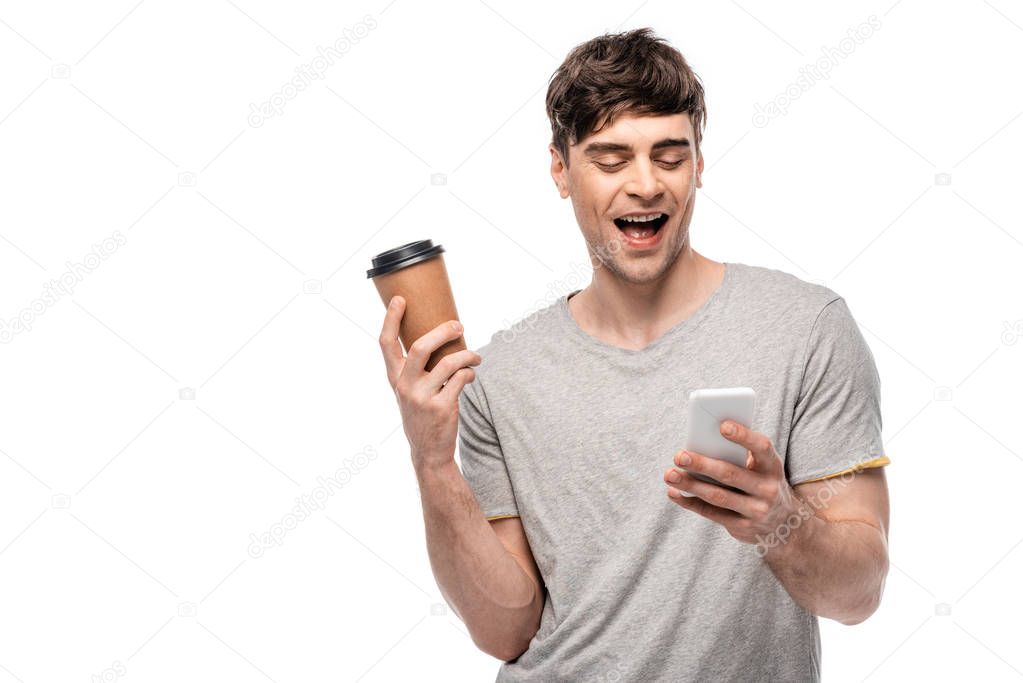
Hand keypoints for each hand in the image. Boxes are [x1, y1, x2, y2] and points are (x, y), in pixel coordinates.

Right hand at [379, 296, 481, 472]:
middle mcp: (405, 386)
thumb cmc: (423, 414)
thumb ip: (418, 368)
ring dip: (468, 355)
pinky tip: (472, 375)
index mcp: (395, 378)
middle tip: (458, 325)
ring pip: (448, 363)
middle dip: (443, 331)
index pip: (386, 344)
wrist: (428, 452)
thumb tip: (442, 336)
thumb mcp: (410, 391)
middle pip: (421, 347)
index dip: (391, 319)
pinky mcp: (441, 408)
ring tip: (476, 357)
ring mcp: (422, 398)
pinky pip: (461, 379)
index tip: (400, 299)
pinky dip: (470, 374)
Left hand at [663, 420, 803, 548]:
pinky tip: (674, 493)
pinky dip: (690, 502)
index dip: (744, 436)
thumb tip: (702, 441)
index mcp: (772, 466)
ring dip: (690, 485)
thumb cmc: (761, 482)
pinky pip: (712, 513)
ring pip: (718, 496)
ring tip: (669, 474)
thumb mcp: (761, 468)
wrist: (784, 525)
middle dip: (702, 464)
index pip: (762, 447)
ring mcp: (756, 510)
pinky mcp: (742, 527)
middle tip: (679, 455)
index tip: (722, 425)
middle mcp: (768, 489)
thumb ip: (740, 455)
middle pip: (730, 474)